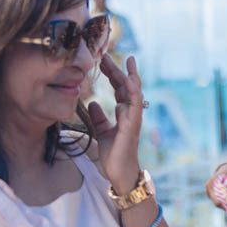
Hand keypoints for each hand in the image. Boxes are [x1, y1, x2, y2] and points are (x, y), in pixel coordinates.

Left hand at [88, 54, 144, 193]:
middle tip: (107, 53)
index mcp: (123, 112)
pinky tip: (131, 81)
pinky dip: (134, 93)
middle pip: (125, 86)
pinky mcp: (133, 125)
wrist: (119, 173)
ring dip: (130, 76)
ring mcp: (133, 117)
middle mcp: (130, 112)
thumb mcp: (101, 132)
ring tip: (128, 61)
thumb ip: (98, 117)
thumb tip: (91, 102)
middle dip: (117, 70)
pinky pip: (135, 106)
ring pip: (133, 92)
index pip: (118, 88)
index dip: (112, 73)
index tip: (104, 59)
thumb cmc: (113, 154)